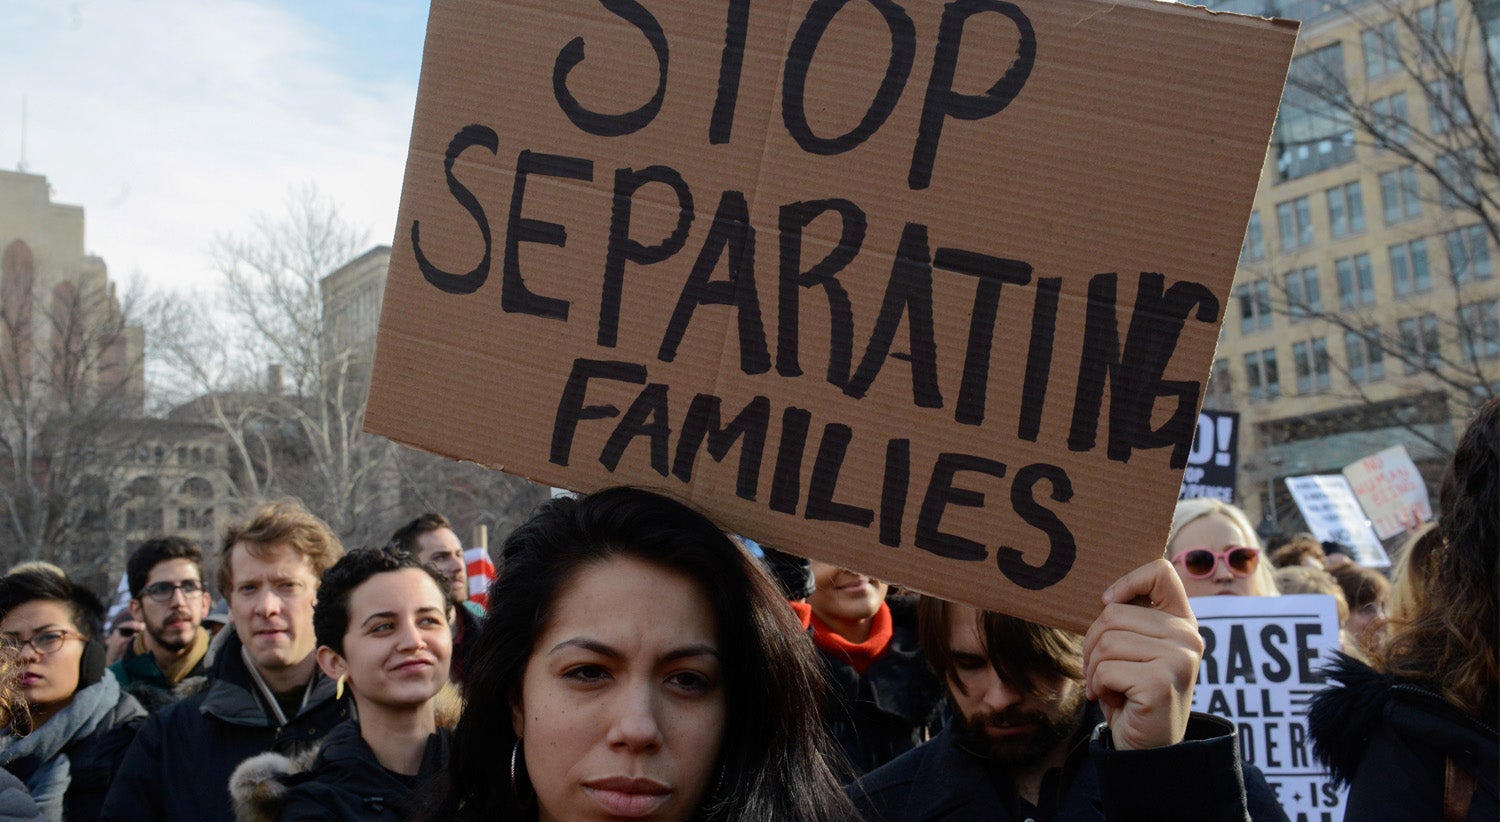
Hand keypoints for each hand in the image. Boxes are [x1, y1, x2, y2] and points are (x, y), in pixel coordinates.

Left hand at [1080, 559, 1201, 750]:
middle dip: (1092, 644)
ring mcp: (1179, 659)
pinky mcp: (1161, 682)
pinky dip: (1099, 687)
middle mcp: (1188, 636)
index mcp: (1182, 621)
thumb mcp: (1135, 649)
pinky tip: (1115, 700)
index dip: (1126, 582)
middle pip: (1113, 614)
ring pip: (1106, 642)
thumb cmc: (1133, 692)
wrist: (1147, 746)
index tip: (1106, 603)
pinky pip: (1106, 670)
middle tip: (1100, 669)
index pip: (1160, 572)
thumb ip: (1129, 620)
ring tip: (1112, 686)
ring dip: (1095, 669)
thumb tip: (1103, 596)